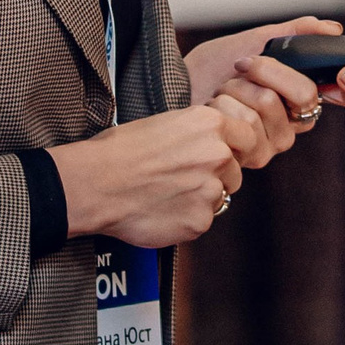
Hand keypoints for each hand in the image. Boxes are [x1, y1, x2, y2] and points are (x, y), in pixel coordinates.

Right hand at [49, 106, 261, 247]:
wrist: (97, 182)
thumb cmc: (120, 149)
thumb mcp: (165, 123)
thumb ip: (198, 135)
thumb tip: (216, 145)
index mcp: (209, 124)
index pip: (247, 136)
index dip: (233, 147)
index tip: (219, 155)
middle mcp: (217, 154)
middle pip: (236, 170)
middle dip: (217, 176)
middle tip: (184, 178)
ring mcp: (211, 189)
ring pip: (220, 196)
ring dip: (202, 197)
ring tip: (168, 194)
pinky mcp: (200, 221)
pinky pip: (203, 220)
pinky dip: (187, 218)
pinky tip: (163, 209)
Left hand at [184, 17, 344, 147]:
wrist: (171, 91)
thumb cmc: (209, 70)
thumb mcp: (252, 41)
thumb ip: (293, 33)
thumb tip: (332, 29)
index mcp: (302, 90)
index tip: (344, 72)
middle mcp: (295, 118)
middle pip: (308, 95)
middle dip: (272, 71)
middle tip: (246, 63)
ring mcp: (275, 139)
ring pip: (277, 106)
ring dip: (242, 86)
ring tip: (223, 87)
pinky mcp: (252, 155)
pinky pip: (252, 124)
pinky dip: (228, 103)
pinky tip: (214, 106)